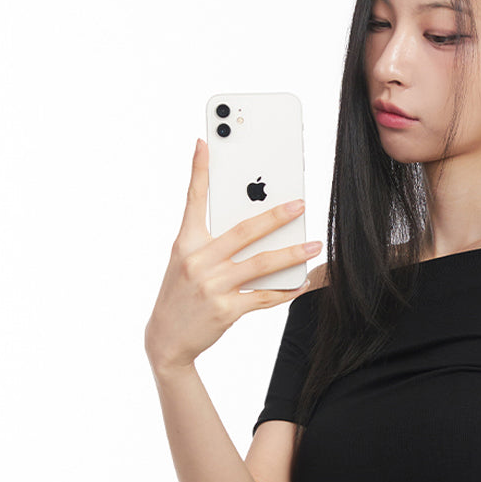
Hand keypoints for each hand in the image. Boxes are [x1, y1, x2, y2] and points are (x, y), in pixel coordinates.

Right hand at [144, 138, 322, 371]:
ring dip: (292, 254)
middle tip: (300, 204)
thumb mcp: (185, 262)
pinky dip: (286, 289)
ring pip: (261, 265)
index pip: (192, 200)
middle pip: (243, 232)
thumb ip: (211, 243)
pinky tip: (303, 282)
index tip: (204, 142)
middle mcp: (198, 261)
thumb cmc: (181, 295)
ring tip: (314, 245)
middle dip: (275, 216)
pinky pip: (264, 296)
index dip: (198, 170)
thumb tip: (250, 227)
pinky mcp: (226, 310)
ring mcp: (212, 286)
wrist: (166, 339)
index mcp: (186, 243)